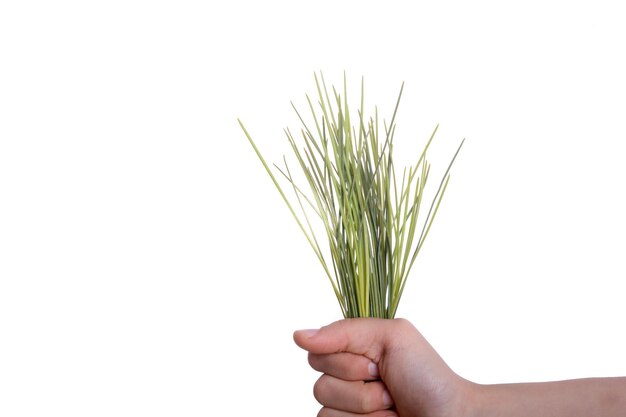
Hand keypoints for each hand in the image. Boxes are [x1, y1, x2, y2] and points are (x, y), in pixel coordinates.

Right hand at [293, 318, 469, 416]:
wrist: (450, 416)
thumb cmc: (428, 377)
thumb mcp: (390, 336)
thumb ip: (343, 332)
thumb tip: (299, 336)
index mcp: (354, 352)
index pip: (317, 351)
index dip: (344, 359)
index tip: (375, 361)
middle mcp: (347, 381)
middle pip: (319, 382)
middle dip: (357, 384)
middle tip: (387, 383)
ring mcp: (348, 409)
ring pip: (325, 407)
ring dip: (365, 407)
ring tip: (391, 406)